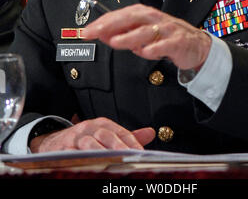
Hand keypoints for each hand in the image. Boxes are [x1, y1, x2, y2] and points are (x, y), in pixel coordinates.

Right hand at [30, 117, 154, 152]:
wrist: (54, 142)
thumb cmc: (85, 139)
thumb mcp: (106, 134)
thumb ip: (127, 136)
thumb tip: (150, 133)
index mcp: (102, 124)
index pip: (120, 131)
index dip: (131, 142)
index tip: (141, 153)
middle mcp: (89, 128)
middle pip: (105, 135)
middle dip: (117, 146)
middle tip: (128, 156)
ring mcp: (75, 138)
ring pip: (89, 144)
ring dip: (100, 152)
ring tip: (111, 162)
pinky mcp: (63, 150)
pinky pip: (73, 155)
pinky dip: (81, 159)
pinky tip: (90, 165)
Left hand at [82, 4, 211, 70]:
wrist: (195, 45)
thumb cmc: (166, 37)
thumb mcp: (142, 34)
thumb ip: (123, 34)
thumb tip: (102, 34)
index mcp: (143, 14)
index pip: (119, 14)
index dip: (102, 22)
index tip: (88, 30)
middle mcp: (154, 18)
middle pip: (130, 18)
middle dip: (111, 25)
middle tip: (95, 32)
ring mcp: (166, 29)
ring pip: (145, 31)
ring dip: (129, 36)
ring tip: (115, 42)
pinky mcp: (178, 41)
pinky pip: (165, 44)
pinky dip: (154, 48)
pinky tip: (145, 52)